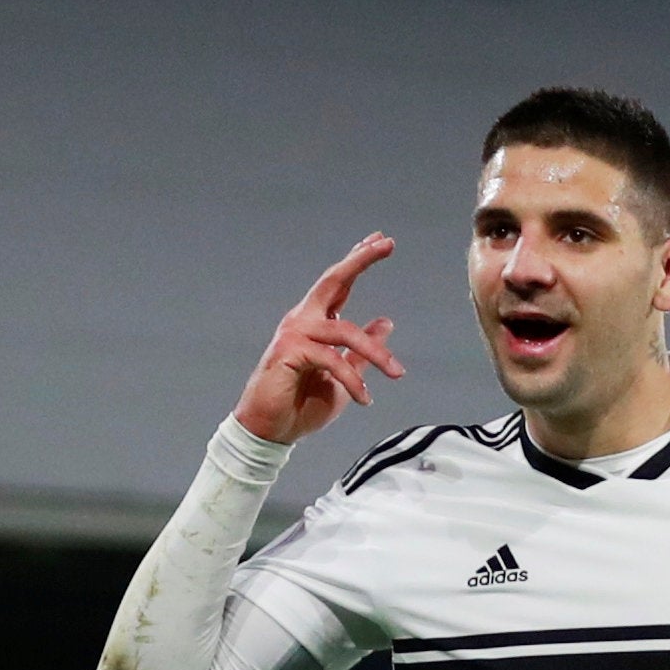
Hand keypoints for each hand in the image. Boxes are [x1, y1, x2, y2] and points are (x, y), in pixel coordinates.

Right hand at [234, 232, 404, 443]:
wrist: (271, 430)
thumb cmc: (301, 404)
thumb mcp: (343, 375)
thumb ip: (361, 352)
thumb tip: (386, 322)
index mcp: (315, 323)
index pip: (339, 285)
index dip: (358, 261)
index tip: (379, 239)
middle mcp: (303, 320)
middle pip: (333, 280)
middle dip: (359, 260)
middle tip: (385, 243)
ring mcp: (294, 333)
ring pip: (345, 331)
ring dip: (376, 353)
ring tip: (397, 373)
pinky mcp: (289, 351)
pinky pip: (332, 360)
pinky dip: (352, 380)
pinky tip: (363, 398)